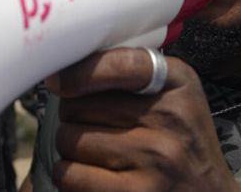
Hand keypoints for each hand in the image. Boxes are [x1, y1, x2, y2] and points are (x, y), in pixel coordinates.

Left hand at [46, 48, 239, 191]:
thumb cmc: (182, 144)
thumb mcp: (175, 96)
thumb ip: (131, 73)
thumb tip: (63, 69)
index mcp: (177, 84)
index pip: (119, 63)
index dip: (78, 72)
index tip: (58, 81)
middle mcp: (170, 119)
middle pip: (80, 105)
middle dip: (74, 117)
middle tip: (92, 128)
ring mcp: (155, 160)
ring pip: (69, 140)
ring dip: (70, 149)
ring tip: (95, 154)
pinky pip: (71, 176)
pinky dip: (70, 177)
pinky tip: (91, 177)